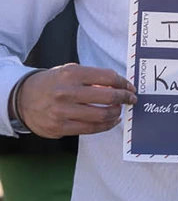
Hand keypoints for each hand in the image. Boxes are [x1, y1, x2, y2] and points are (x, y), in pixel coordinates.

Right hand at [17, 64, 135, 137]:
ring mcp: (62, 112)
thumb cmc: (52, 83)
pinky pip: (90, 129)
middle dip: (124, 98)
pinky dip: (105, 125)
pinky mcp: (59, 127)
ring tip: (119, 110)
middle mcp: (67, 92)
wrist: (22, 98)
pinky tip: (111, 120)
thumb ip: (92, 78)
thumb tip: (118, 86)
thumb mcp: (69, 71)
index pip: (108, 77)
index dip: (123, 83)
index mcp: (71, 74)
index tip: (130, 87)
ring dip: (116, 113)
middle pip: (108, 96)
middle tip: (131, 99)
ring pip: (101, 115)